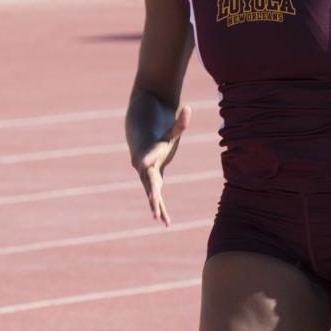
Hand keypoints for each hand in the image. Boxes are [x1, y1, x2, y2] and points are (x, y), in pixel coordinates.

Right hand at [133, 104, 189, 225]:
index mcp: (148, 153)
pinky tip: (166, 222)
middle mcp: (145, 167)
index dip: (145, 159)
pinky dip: (161, 208)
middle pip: (148, 181)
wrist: (141, 137)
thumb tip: (188, 108)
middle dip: (151, 192)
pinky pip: (156, 197)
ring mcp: (147, 175)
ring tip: (162, 220)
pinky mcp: (153, 181)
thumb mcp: (170, 129)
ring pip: (152, 193)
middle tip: (153, 203)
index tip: (141, 163)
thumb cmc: (158, 132)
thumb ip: (179, 122)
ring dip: (157, 206)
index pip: (147, 157)